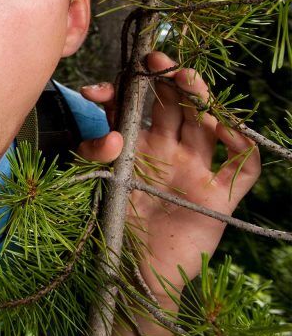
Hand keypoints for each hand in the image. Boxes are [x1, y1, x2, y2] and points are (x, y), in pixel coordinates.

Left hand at [81, 52, 260, 335]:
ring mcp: (196, 172)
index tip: (101, 89)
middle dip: (167, 81)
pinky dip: (242, 147)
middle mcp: (169, 153)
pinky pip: (242, 169)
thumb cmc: (111, 227)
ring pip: (207, 125)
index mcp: (138, 146)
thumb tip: (110, 135)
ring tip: (185, 80)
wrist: (132, 273)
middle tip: (156, 63)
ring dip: (200, 99)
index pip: (136, 107)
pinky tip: (225, 130)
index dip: (122, 92)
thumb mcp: (93, 182)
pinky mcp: (218, 199)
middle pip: (176, 107)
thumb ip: (94, 153)